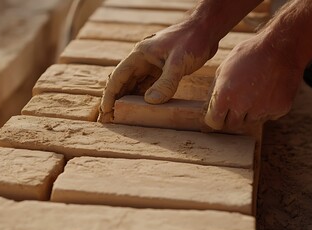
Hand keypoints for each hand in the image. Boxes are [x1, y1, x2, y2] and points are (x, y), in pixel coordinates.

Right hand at [99, 21, 218, 121]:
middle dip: (117, 98)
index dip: (110, 94)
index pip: (118, 76)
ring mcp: (152, 64)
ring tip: (124, 115)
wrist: (206, 29)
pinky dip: (144, 96)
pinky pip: (149, 84)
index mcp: (140, 55)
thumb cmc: (192, 40)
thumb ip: (165, 83)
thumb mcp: (178, 63)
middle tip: (111, 117)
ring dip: (130, 98)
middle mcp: (143, 59)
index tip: (105, 110)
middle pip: (124, 81)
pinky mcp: (163, 69)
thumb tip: (150, 102)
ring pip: (136, 84)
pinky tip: (143, 107)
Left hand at [204, 33, 302, 130]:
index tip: (218, 114)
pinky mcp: (279, 109)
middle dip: (231, 116)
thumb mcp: (225, 68)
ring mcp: (262, 109)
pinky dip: (267, 108)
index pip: (214, 121)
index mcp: (224, 95)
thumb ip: (217, 89)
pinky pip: (268, 116)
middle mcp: (242, 105)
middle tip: (237, 102)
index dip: (215, 117)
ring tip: (254, 92)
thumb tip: (212, 105)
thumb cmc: (250, 54)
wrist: (282, 47)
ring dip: (249, 112)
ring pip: (250, 121)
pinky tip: (268, 91)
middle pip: (232, 124)